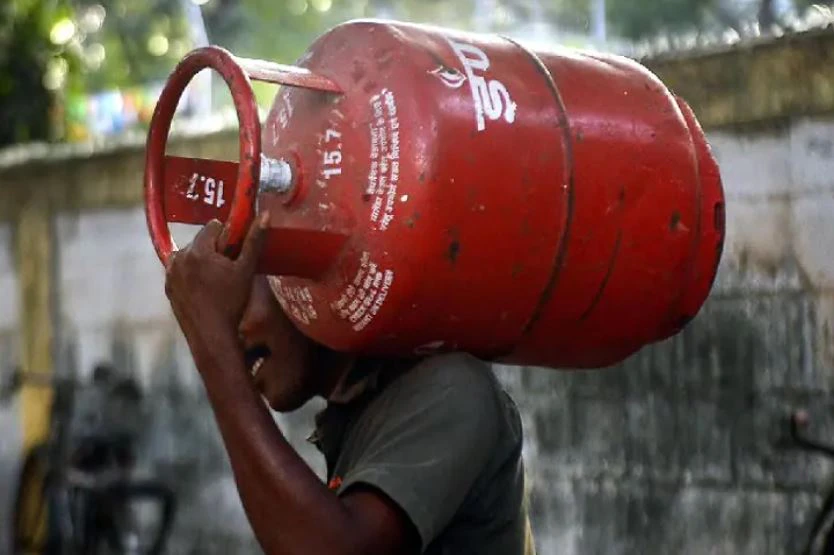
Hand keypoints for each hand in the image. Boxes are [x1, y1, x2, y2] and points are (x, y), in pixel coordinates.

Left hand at [165, 212, 269, 337]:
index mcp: (197, 251)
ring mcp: (170, 273)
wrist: (212, 336)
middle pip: (201, 241)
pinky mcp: (168, 287)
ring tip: (216, 282)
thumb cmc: (231, 303)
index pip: (213, 226)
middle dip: (215, 250)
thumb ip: (254, 241)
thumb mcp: (246, 270)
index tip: (235, 254)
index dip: (228, 238)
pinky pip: (181, 271)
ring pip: (191, 255)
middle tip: (228, 271)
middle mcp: (179, 258)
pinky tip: (205, 291)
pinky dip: (192, 275)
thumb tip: (265, 215)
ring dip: (202, 262)